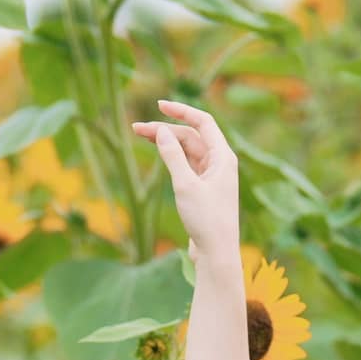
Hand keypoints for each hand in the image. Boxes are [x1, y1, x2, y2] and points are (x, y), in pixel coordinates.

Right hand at [129, 99, 241, 267]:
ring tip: (141, 136)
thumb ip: (172, 155)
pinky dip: (172, 157)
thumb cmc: (206, 220)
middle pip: (191, 136)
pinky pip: (187, 164)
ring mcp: (212, 176)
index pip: (203, 122)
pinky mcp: (203, 189)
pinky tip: (157, 153)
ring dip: (166, 142)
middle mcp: (220, 163)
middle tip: (136, 129)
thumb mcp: (185, 184)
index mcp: (223, 157)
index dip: (182, 111)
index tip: (159, 105)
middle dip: (165, 129)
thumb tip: (160, 131)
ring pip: (187, 150)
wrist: (216, 254)